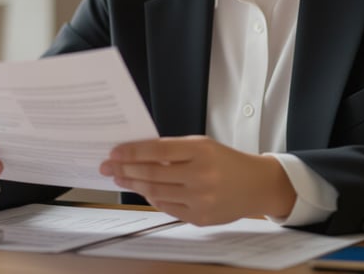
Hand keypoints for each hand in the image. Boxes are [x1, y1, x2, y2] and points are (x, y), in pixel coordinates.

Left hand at [99, 135, 294, 225]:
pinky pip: (167, 208)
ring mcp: (201, 199)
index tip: (114, 152)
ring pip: (157, 193)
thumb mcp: (202, 146)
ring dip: (134, 185)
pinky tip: (142, 191)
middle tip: (108, 167)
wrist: (256, 185)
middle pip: (153, 173)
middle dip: (126, 170)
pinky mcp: (201, 217)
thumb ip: (173, 150)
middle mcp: (201, 175)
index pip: (158, 150)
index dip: (132, 152)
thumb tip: (135, 154)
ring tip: (120, 178)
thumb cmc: (225, 161)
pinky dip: (152, 198)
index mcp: (201, 150)